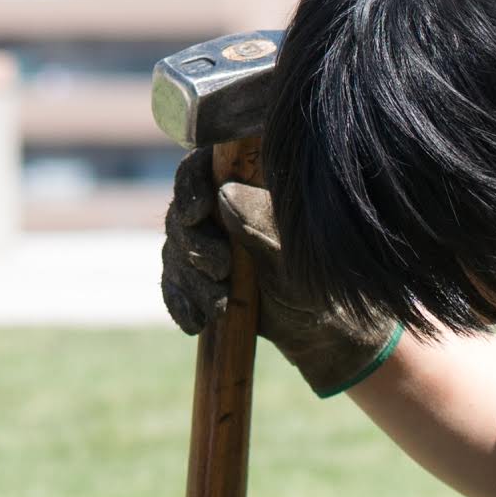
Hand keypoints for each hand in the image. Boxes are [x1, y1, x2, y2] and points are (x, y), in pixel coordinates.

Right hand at [159, 150, 404, 398]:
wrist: (321, 330)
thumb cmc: (322, 281)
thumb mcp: (296, 257)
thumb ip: (262, 225)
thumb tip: (225, 193)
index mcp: (250, 185)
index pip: (204, 166)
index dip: (191, 185)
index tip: (199, 213)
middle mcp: (222, 208)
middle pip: (182, 211)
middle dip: (194, 244)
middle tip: (220, 269)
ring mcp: (207, 242)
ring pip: (175, 250)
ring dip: (191, 281)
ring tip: (218, 306)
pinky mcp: (197, 276)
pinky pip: (173, 283)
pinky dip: (180, 302)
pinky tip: (196, 321)